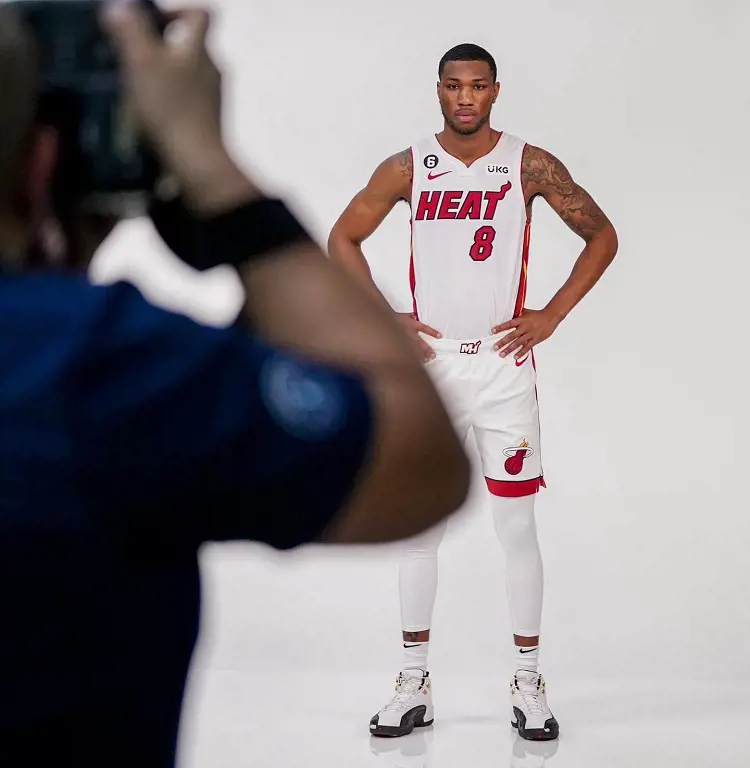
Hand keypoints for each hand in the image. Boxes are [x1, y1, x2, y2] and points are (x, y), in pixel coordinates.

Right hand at [103, 3, 254, 211]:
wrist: (197, 165)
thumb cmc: (169, 109)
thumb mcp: (141, 62)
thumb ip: (130, 30)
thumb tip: (120, 6)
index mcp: (200, 49)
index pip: (201, 14)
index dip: (179, 10)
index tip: (154, 21)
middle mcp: (213, 71)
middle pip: (192, 47)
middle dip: (164, 48)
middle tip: (134, 57)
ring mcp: (214, 101)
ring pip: (189, 77)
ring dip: (166, 77)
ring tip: (138, 88)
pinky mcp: (209, 126)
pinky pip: (188, 104)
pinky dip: (171, 103)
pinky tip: (151, 116)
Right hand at [397, 313, 440, 362]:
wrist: (384, 322)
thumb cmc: (393, 319)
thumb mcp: (403, 316)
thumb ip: (410, 316)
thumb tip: (414, 316)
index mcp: (412, 325)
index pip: (424, 328)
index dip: (432, 332)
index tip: (440, 336)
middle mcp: (410, 333)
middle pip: (421, 343)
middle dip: (427, 350)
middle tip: (433, 356)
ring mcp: (405, 341)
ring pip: (414, 350)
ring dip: (421, 355)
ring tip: (426, 360)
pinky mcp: (400, 345)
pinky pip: (406, 352)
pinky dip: (410, 357)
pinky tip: (414, 362)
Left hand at [492, 309, 558, 358]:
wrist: (551, 317)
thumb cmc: (537, 315)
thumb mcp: (526, 312)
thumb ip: (517, 313)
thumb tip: (508, 312)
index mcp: (522, 320)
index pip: (509, 324)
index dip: (500, 327)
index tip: (492, 331)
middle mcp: (525, 327)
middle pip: (512, 336)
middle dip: (503, 342)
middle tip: (495, 347)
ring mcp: (530, 334)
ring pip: (518, 343)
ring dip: (509, 349)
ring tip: (502, 354)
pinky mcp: (535, 340)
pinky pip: (527, 347)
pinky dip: (521, 352)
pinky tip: (515, 357)